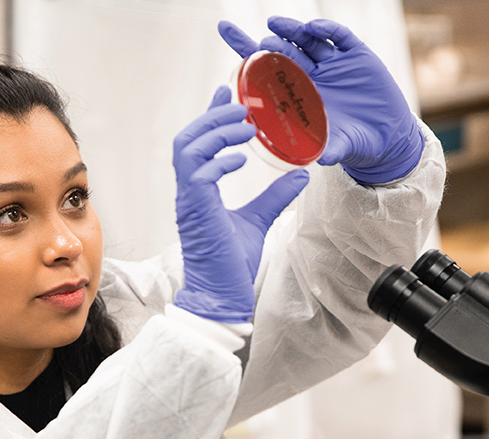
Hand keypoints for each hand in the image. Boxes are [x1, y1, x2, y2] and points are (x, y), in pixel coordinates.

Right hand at [172, 86, 309, 323]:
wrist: (221, 294)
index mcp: (198, 190)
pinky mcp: (195, 210)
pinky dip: (218, 160)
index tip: (227, 93)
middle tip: (240, 104)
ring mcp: (189, 200)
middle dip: (212, 116)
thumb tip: (300, 175)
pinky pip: (197, 173)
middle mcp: (189, 191)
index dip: (210, 115)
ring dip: (215, 131)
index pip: (199, 143)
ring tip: (244, 125)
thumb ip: (274, 196)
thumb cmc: (231, 264)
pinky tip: (240, 158)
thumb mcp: (258, 220)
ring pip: (188, 148)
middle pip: (188, 138)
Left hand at [218, 17, 423, 184]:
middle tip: (261, 43)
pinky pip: (340, 37)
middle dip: (270, 44)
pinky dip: (328, 31)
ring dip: (291, 31)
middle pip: (284, 51)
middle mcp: (311, 74)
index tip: (224, 30)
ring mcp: (333, 63)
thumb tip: (319, 159)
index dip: (245, 49)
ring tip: (275, 25)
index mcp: (297, 94)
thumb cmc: (352, 143)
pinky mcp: (357, 55)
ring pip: (307, 40)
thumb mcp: (337, 147)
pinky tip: (314, 28)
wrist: (386, 139)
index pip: (265, 69)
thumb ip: (329, 149)